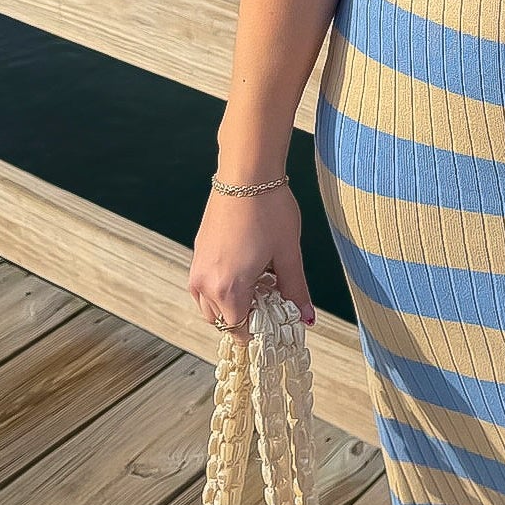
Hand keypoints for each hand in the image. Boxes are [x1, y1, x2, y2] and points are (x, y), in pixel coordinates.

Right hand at [189, 180, 315, 344]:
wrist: (247, 174)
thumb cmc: (270, 211)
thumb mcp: (289, 254)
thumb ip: (295, 290)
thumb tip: (307, 317)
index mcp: (228, 288)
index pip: (239, 329)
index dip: (260, 330)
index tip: (278, 321)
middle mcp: (205, 283)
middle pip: (222, 321)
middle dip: (246, 318)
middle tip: (273, 301)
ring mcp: (198, 268)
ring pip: (210, 305)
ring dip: (232, 303)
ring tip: (261, 282)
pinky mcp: (198, 253)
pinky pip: (206, 285)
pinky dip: (223, 287)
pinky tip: (248, 268)